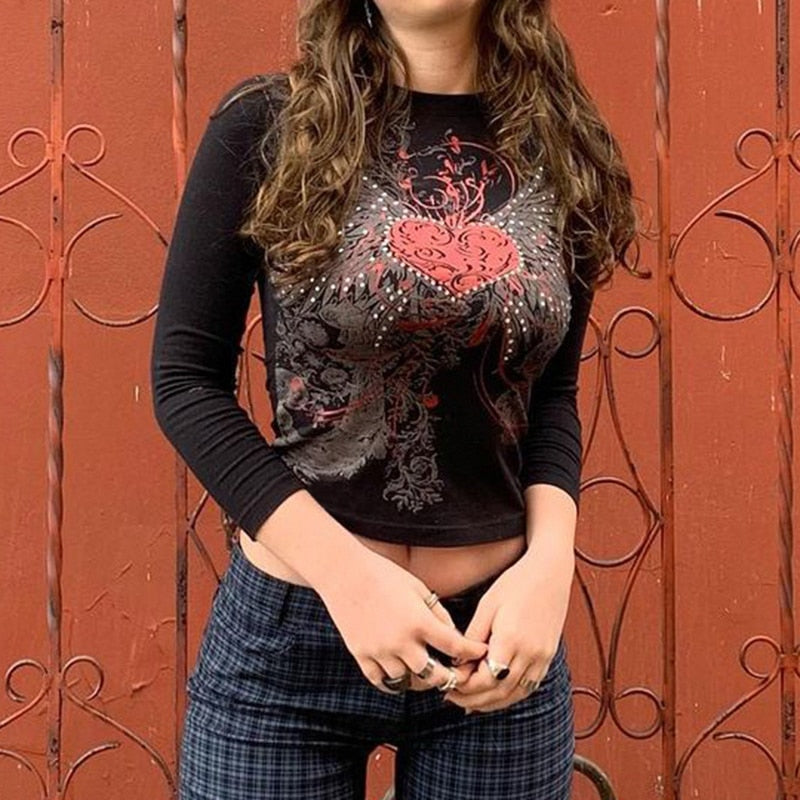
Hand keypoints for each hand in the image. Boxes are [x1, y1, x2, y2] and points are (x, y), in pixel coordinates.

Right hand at [316, 546, 488, 694]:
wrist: (344, 573)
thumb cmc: (383, 574)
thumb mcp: (417, 588)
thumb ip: (437, 613)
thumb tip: (453, 635)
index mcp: (419, 621)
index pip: (455, 646)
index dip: (472, 652)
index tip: (480, 653)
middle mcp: (401, 641)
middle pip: (434, 676)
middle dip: (449, 677)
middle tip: (455, 674)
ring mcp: (380, 651)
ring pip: (408, 682)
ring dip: (421, 680)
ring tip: (427, 673)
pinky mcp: (362, 655)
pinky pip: (381, 681)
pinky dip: (393, 681)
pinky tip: (401, 674)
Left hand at [442, 546, 573, 712]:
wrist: (549, 573)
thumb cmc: (515, 584)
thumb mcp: (487, 607)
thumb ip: (472, 638)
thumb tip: (458, 664)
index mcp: (511, 640)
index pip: (485, 680)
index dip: (465, 687)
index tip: (448, 683)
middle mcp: (530, 654)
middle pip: (499, 692)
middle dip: (473, 700)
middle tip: (452, 697)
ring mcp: (542, 658)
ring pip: (515, 695)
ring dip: (491, 703)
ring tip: (468, 702)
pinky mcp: (548, 657)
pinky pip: (528, 687)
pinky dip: (509, 696)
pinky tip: (494, 695)